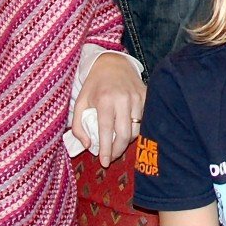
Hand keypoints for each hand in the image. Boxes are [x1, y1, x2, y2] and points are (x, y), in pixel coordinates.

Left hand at [73, 52, 144, 167]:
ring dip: (127, 140)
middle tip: (112, 157)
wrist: (112, 63)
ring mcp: (137, 97)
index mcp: (105, 100)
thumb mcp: (79, 103)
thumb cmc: (93, 85)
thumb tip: (88, 145)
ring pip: (136, 128)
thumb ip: (78, 126)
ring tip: (118, 143)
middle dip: (118, 150)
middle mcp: (123, 99)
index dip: (106, 149)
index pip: (107, 131)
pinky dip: (136, 128)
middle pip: (125, 134)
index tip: (104, 162)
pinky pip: (144, 118)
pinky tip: (127, 129)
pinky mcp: (146, 95)